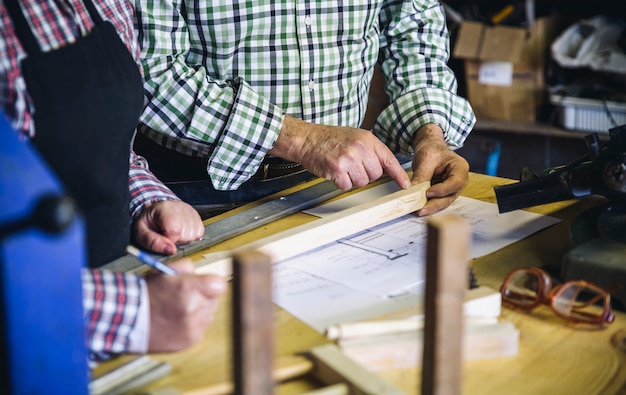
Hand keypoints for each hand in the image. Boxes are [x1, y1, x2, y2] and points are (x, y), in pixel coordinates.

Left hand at [132, 200, 203, 254]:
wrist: (155, 213)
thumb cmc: (148, 223)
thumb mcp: (141, 233)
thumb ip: (153, 242)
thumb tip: (171, 250)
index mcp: (165, 209)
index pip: (175, 231)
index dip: (169, 241)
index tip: (162, 238)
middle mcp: (181, 208)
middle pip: (185, 235)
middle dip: (175, 241)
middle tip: (166, 235)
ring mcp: (191, 212)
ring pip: (193, 236)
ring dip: (183, 240)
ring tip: (173, 233)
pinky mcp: (198, 218)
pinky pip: (199, 235)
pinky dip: (190, 238)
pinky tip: (181, 233)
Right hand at [145, 259, 226, 351]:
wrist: (127, 319)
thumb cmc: (145, 293)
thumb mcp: (165, 270)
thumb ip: (188, 268)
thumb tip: (201, 274)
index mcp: (190, 288)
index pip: (220, 285)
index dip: (211, 283)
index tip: (204, 284)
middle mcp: (195, 308)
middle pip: (214, 300)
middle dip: (203, 296)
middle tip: (185, 296)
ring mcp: (194, 327)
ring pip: (209, 314)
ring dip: (199, 311)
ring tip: (178, 309)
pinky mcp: (190, 340)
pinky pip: (201, 328)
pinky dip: (192, 324)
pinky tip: (176, 321)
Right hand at [272, 115, 410, 190]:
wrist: (307, 139)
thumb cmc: (330, 138)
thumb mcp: (356, 136)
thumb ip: (371, 149)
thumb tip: (385, 167)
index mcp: (367, 139)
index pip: (389, 159)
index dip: (399, 174)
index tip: (406, 185)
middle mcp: (360, 148)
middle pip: (375, 174)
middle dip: (365, 174)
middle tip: (353, 165)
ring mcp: (349, 159)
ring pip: (362, 182)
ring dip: (353, 179)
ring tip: (343, 167)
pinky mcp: (338, 170)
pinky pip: (347, 185)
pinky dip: (341, 182)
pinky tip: (335, 172)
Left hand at [411, 124, 469, 215]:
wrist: (429, 148)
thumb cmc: (432, 149)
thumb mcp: (426, 158)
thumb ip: (422, 174)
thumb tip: (413, 190)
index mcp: (460, 168)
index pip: (455, 182)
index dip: (442, 190)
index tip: (428, 193)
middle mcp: (459, 181)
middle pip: (449, 196)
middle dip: (434, 204)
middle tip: (421, 210)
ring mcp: (451, 189)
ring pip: (442, 202)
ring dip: (430, 207)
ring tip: (417, 211)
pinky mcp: (442, 194)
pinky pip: (435, 201)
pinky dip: (427, 205)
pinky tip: (417, 208)